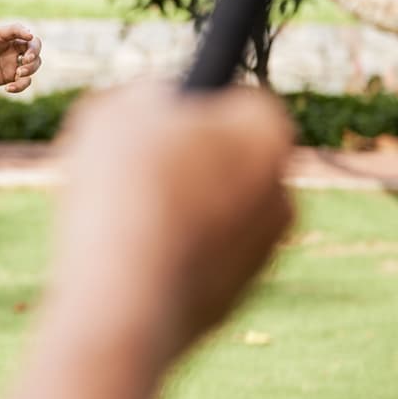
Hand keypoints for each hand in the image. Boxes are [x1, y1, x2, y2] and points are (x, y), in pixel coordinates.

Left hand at [0, 24, 41, 94]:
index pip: (15, 29)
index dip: (23, 31)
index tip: (28, 36)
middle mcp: (8, 46)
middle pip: (32, 44)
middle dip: (34, 51)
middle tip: (25, 61)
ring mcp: (12, 61)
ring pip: (34, 62)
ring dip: (31, 68)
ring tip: (18, 75)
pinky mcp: (11, 76)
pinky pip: (25, 80)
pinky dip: (22, 85)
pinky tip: (9, 89)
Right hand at [49, 83, 295, 365]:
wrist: (124, 301)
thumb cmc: (125, 193)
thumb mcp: (116, 111)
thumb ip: (145, 96)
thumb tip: (155, 105)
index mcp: (266, 134)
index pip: (238, 102)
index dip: (188, 110)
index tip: (149, 124)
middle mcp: (280, 192)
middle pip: (227, 161)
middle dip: (185, 163)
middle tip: (129, 170)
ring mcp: (261, 252)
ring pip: (211, 214)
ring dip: (174, 211)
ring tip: (116, 220)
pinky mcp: (233, 300)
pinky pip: (195, 261)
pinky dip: (167, 256)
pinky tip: (125, 261)